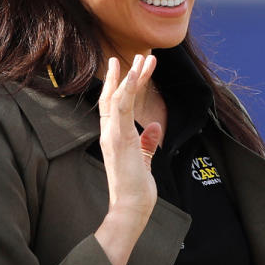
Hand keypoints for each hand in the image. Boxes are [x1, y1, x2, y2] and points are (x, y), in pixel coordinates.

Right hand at [94, 54, 163, 264]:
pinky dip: (127, 88)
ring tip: (140, 58)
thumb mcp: (144, 161)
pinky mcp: (119, 138)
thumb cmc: (136, 189)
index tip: (134, 68)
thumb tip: (154, 126)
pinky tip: (134, 74)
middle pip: (113, 95)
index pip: (116, 104)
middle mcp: (109, 132)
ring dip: (129, 76)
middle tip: (135, 55)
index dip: (123, 85)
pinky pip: (121, 107)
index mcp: (114, 136)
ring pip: (117, 96)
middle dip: (123, 74)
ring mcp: (112, 134)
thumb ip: (147, 142)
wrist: (130, 209)